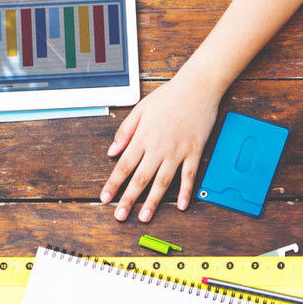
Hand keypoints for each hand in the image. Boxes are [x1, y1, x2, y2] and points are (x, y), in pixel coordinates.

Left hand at [100, 73, 219, 222]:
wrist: (197, 87)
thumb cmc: (169, 96)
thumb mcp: (140, 109)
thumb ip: (125, 132)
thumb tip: (111, 152)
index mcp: (143, 137)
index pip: (123, 166)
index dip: (113, 184)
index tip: (105, 198)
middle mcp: (158, 147)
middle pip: (140, 178)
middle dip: (128, 199)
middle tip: (120, 216)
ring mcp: (178, 151)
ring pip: (163, 182)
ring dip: (153, 201)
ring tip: (145, 216)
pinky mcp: (195, 151)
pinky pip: (189, 176)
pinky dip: (186, 191)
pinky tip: (182, 205)